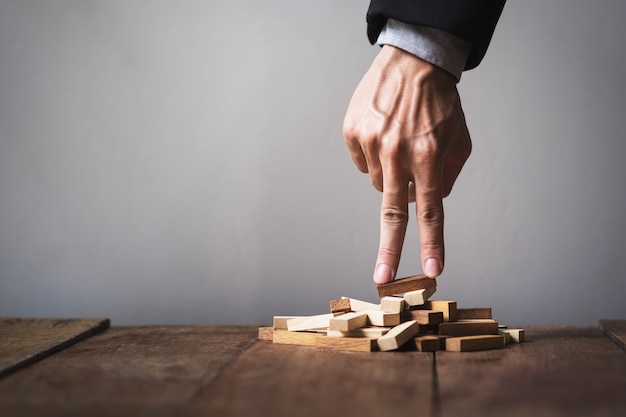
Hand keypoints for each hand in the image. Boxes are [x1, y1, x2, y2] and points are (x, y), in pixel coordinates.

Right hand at [343, 45, 471, 282]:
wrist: (412, 61)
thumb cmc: (440, 101)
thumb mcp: (460, 137)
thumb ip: (449, 174)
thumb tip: (431, 200)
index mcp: (429, 155)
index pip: (431, 210)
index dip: (431, 243)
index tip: (432, 270)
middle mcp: (397, 152)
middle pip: (392, 212)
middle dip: (389, 249)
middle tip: (381, 278)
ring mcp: (371, 142)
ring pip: (378, 183)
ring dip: (389, 176)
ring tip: (399, 146)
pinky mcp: (353, 132)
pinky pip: (361, 162)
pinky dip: (373, 157)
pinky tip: (383, 135)